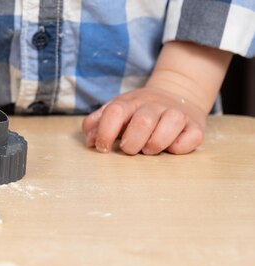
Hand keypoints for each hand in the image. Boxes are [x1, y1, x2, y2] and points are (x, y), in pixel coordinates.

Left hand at [82, 86, 206, 154]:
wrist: (176, 94)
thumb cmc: (137, 112)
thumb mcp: (115, 111)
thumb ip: (97, 124)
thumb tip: (90, 141)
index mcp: (130, 102)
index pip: (115, 112)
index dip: (106, 133)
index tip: (103, 148)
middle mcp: (154, 105)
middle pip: (143, 122)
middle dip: (132, 143)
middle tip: (129, 149)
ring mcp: (176, 114)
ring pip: (171, 123)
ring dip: (156, 143)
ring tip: (149, 149)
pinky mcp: (195, 126)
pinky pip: (191, 138)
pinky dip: (179, 147)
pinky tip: (171, 147)